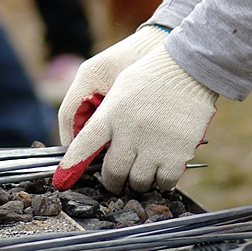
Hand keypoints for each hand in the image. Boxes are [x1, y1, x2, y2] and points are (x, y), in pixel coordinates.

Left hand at [55, 43, 216, 193]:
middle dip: (112, 182)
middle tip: (115, 182)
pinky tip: (162, 171)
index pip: (84, 147)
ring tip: (142, 171)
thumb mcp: (120, 89)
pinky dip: (162, 182)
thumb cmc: (152, 75)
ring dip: (138, 182)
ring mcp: (154, 146)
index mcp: (111, 115)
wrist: (188, 68)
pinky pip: (165, 183)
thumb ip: (107, 118)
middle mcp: (129, 133)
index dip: (72, 166)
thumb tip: (97, 147)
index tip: (63, 179)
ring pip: (139, 183)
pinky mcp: (178, 154)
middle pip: (113, 174)